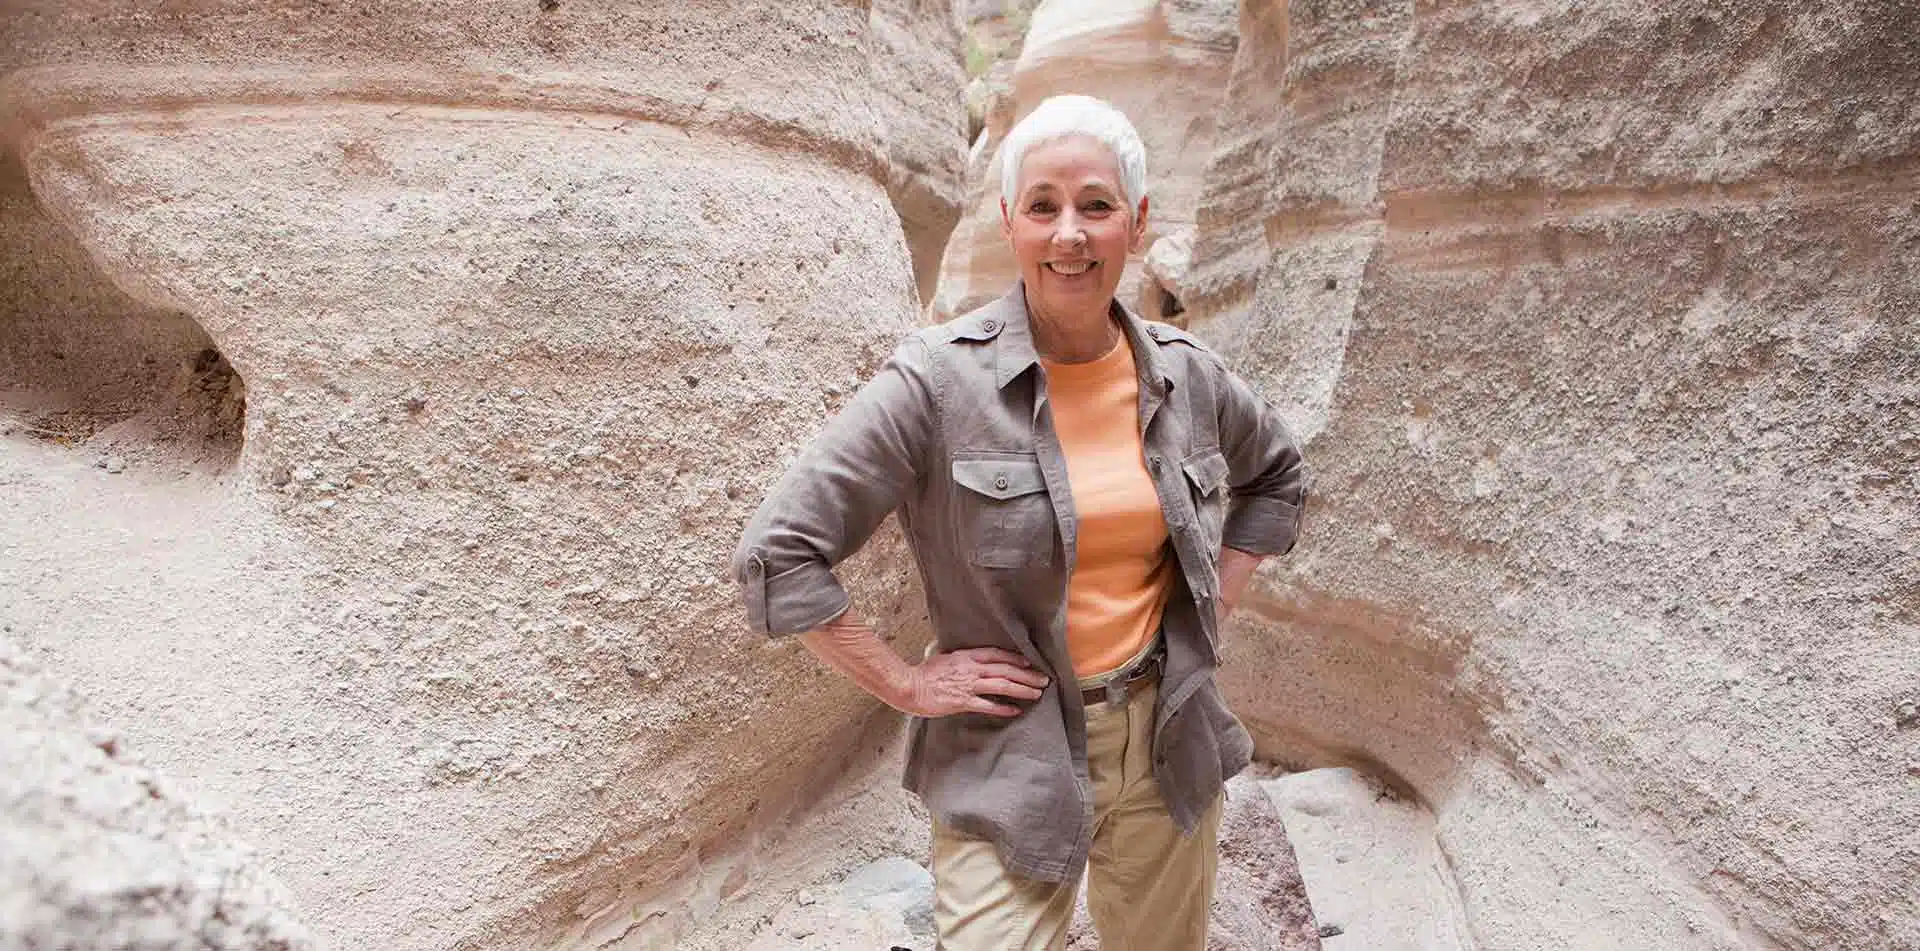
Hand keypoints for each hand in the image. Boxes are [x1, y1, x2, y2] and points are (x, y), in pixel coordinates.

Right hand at [893, 647, 1051, 717]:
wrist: (908, 686)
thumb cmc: (922, 673)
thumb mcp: (942, 657)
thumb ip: (957, 657)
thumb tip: (965, 655)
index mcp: (966, 656)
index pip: (997, 654)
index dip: (1015, 658)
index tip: (1029, 662)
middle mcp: (971, 669)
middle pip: (1005, 670)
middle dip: (1027, 675)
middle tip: (1044, 679)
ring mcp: (968, 685)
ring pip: (1002, 685)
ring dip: (1022, 689)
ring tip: (1037, 693)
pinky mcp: (962, 702)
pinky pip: (988, 705)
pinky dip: (1003, 708)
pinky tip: (1016, 710)